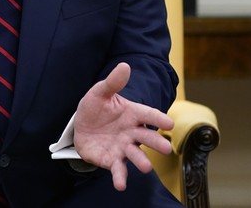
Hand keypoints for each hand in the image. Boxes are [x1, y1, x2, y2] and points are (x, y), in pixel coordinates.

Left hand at [74, 62, 174, 190]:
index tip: (169, 123)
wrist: (81, 126)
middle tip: (167, 149)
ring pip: (135, 155)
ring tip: (146, 167)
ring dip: (141, 161)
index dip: (158, 119)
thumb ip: (113, 82)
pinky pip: (118, 169)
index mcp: (132, 113)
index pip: (148, 115)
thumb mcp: (99, 93)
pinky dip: (120, 178)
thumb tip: (124, 66)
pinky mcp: (112, 160)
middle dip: (156, 143)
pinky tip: (120, 185)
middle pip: (146, 137)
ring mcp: (123, 147)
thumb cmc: (95, 108)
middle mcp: (131, 132)